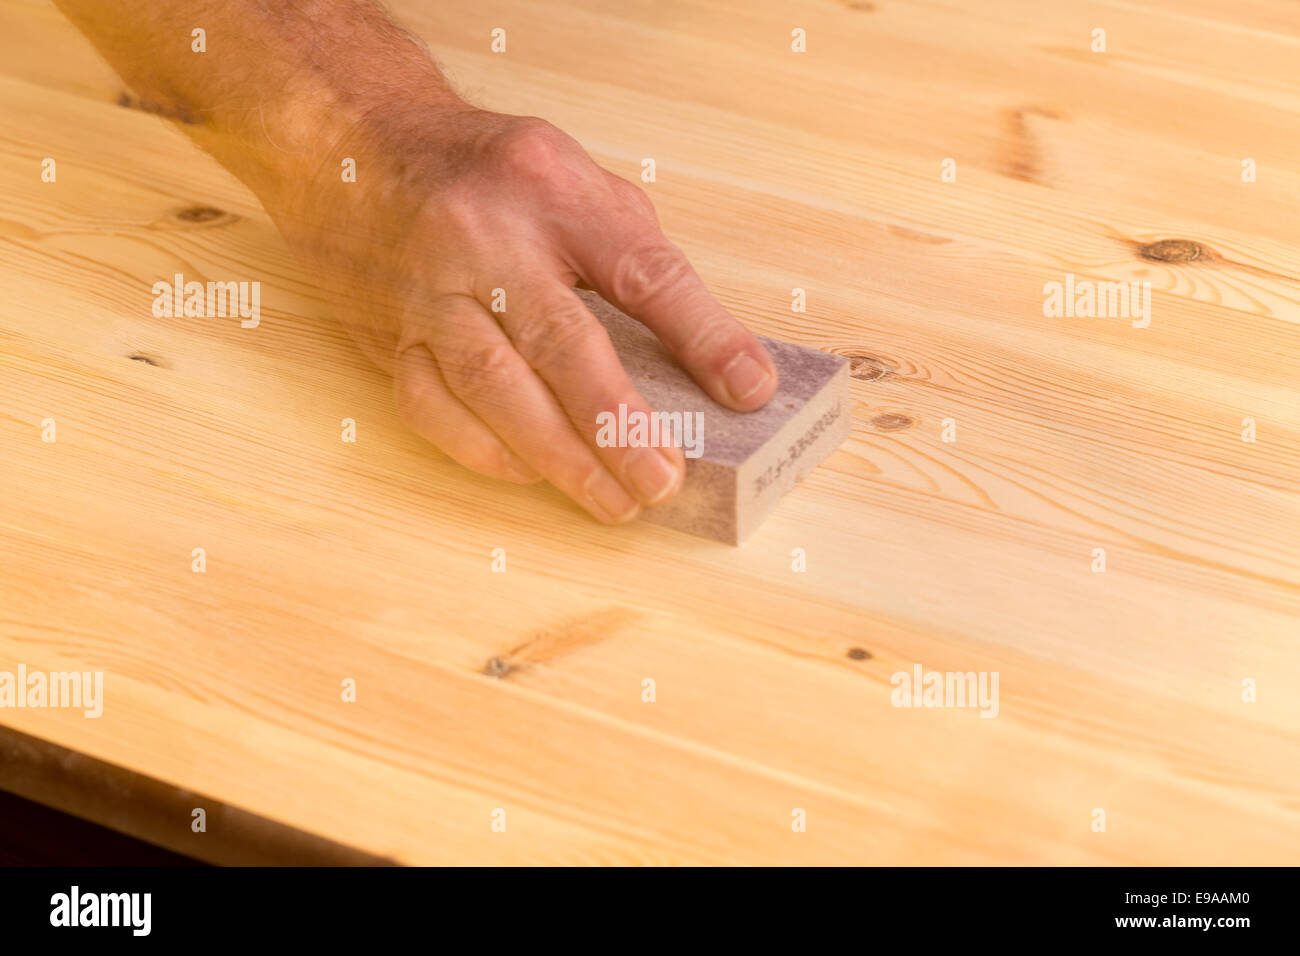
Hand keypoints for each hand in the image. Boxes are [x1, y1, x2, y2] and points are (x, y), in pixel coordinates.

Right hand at [278, 108, 778, 523]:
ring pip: (491, 385)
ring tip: (613, 501)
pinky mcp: (387, 333)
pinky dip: (484, 451)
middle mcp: (482, 237)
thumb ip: (636, 260)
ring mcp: (427, 289)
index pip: (642, 270)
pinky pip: (431, 406)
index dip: (703, 335)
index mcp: (551, 188)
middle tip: (662, 481)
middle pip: (559, 341)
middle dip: (617, 423)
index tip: (749, 390)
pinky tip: (531, 474)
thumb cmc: (492, 177)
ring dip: (556, 455)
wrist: (360, 151)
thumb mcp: (580, 185)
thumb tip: (705, 359)